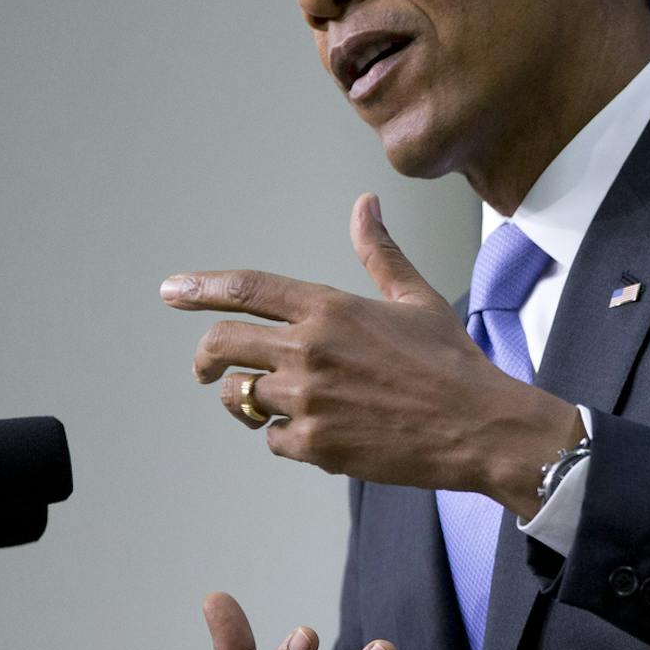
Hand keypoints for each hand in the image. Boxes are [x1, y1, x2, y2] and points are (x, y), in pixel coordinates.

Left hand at [162, 194, 580, 515]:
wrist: (478, 426)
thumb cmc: (451, 362)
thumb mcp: (415, 298)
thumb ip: (378, 253)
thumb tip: (366, 205)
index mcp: (330, 308)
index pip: (246, 290)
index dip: (200, 288)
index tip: (171, 291)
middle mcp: (310, 350)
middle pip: (221, 345)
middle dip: (205, 357)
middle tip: (206, 368)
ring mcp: (309, 399)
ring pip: (241, 397)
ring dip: (246, 400)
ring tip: (270, 404)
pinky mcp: (316, 444)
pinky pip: (272, 439)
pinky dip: (284, 436)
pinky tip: (316, 431)